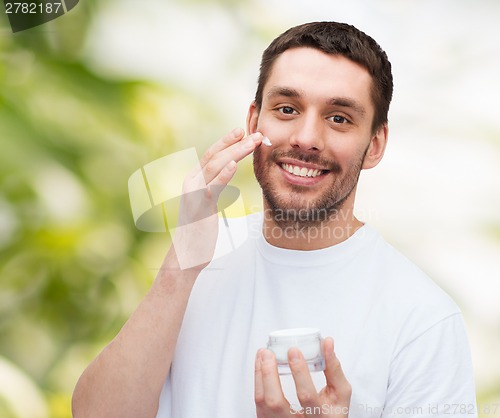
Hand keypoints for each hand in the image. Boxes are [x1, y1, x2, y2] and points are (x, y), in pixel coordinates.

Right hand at [169, 128, 262, 269]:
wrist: (186, 254)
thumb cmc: (199, 229)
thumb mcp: (206, 203)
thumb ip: (214, 187)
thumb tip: (226, 175)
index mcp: (193, 180)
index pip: (211, 154)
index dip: (226, 141)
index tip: (242, 130)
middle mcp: (191, 182)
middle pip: (215, 155)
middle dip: (236, 142)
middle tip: (256, 133)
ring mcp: (194, 194)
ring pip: (215, 166)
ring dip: (236, 152)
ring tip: (253, 142)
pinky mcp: (199, 207)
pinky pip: (212, 187)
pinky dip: (223, 174)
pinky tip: (234, 164)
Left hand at [255, 337, 350, 416]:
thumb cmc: (330, 412)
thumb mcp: (340, 394)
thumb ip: (334, 369)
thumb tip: (327, 342)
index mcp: (319, 417)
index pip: (306, 396)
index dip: (299, 372)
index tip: (294, 351)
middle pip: (276, 402)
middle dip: (269, 374)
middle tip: (269, 352)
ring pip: (263, 403)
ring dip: (260, 374)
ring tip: (263, 354)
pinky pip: (259, 403)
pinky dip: (258, 381)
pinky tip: (260, 366)